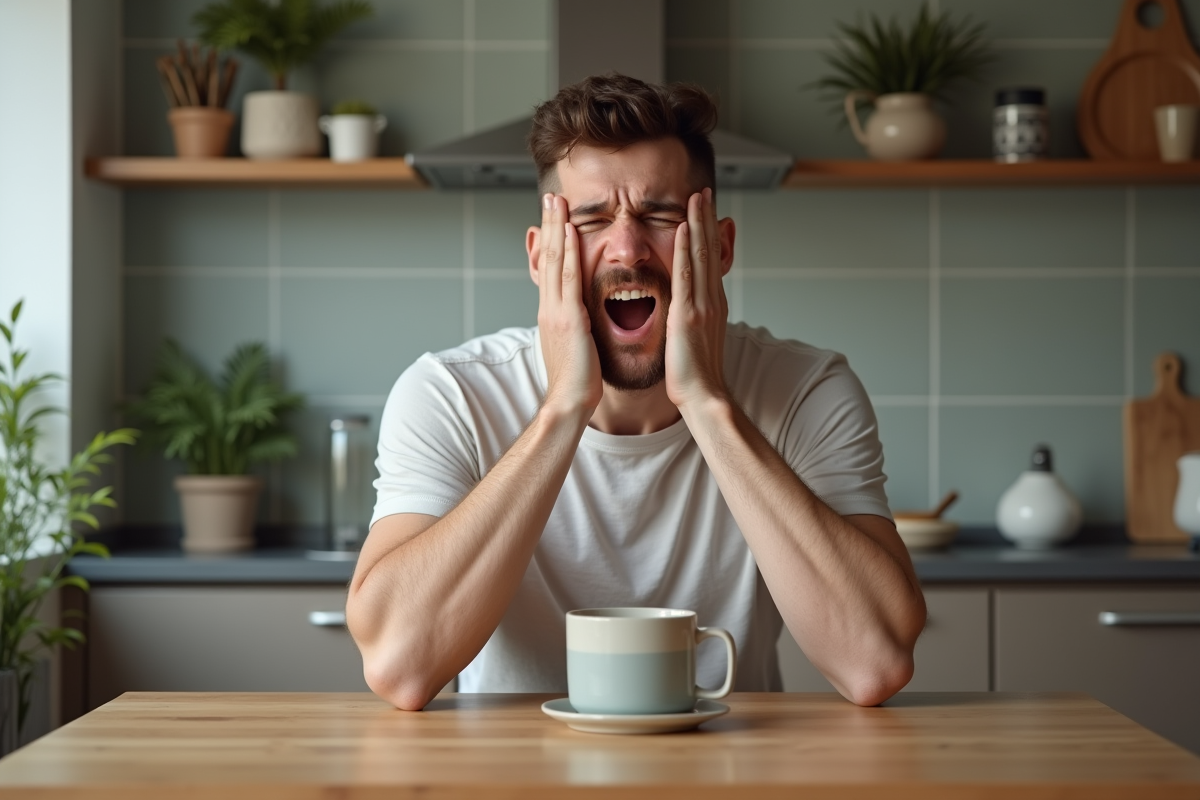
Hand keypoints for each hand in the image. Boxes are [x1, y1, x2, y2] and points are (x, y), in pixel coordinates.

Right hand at [537, 194, 601, 415]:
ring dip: (556, 228)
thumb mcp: (575, 344)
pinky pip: (569, 278)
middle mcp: (550, 307)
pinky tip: (571, 231)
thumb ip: (576, 324)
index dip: (553, 239)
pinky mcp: (568, 319)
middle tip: (551, 196)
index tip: (555, 215)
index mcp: (553, 313)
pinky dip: (569, 252)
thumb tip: (581, 314)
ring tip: (557, 201)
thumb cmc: (578, 381)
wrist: (570, 403)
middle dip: (550, 225)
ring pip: (556, 261)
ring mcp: (556, 311)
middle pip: (549, 257)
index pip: (552, 268)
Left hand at [665, 188, 728, 409]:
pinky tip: (686, 228)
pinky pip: (688, 275)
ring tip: (697, 197)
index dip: (708, 233)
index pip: (710, 260)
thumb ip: (693, 317)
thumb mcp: (696, 338)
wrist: (704, 397)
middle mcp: (711, 300)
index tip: (704, 210)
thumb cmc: (696, 376)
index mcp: (711, 305)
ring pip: (703, 256)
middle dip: (707, 219)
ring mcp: (702, 306)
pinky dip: (688, 249)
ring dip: (700, 224)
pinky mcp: (689, 315)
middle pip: (711, 251)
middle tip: (703, 191)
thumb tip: (690, 307)